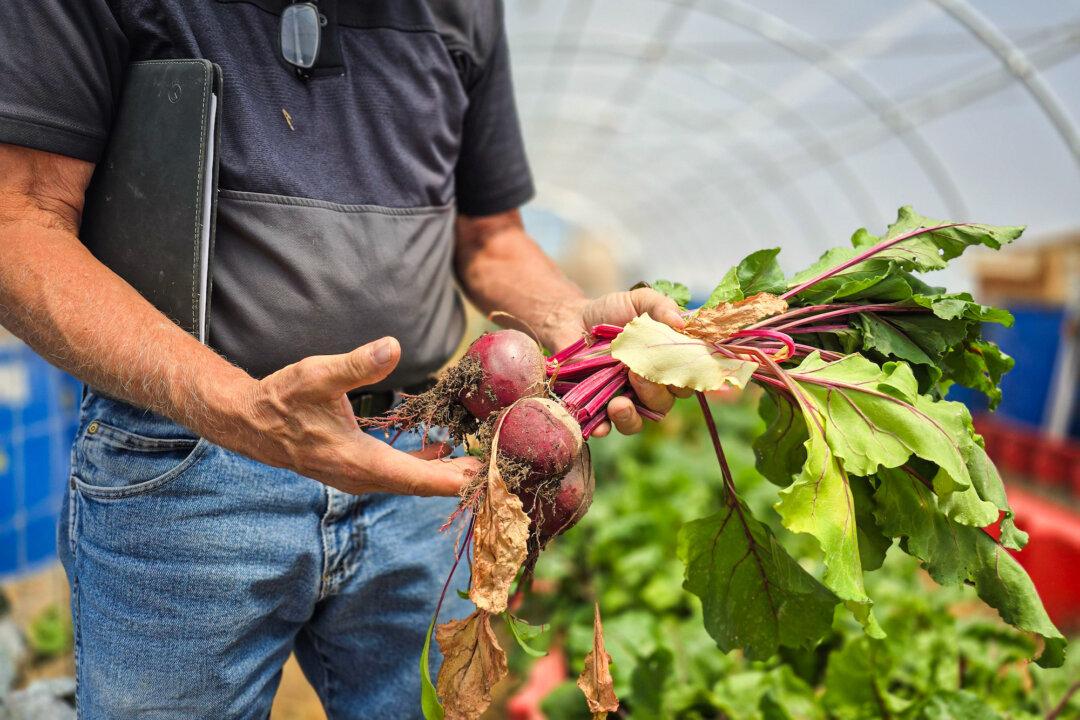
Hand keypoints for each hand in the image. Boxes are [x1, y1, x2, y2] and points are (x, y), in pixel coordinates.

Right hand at [233, 337, 478, 494]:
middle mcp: (362, 478)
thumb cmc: (283, 399)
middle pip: (422, 485)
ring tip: (479, 461)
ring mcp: (358, 477)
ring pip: (410, 481)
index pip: (419, 479)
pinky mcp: (355, 469)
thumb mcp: (318, 375)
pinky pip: (398, 473)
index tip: (487, 477)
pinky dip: (423, 465)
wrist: (251, 423)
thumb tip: (392, 347)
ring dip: (443, 473)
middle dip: (459, 478)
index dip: (455, 479)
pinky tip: (439, 448)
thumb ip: (357, 364)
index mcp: (360, 462)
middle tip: (499, 469)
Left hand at [577, 288, 692, 436]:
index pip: (689, 379)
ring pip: (639, 421)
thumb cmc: (611, 311)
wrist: (572, 319)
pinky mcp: (598, 408)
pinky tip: (599, 424)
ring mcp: (626, 399)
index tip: (675, 365)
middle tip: (636, 374)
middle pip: (665, 402)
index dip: (688, 377)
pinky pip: (606, 427)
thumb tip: (681, 322)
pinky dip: (603, 428)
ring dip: (632, 416)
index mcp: (667, 364)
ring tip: (618, 403)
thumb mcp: (639, 301)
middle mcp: (650, 386)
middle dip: (654, 393)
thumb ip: (661, 306)